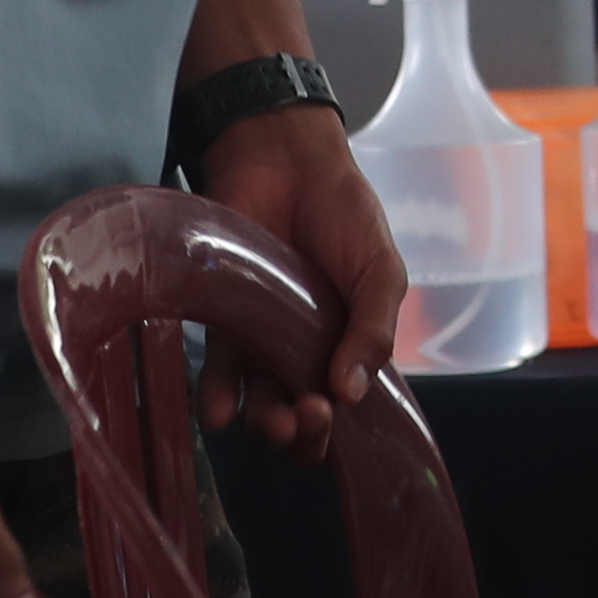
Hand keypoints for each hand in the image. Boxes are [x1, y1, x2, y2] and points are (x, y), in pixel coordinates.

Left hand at [193, 104, 400, 455]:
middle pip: (296, 425)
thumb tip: (352, 392)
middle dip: (299, 436)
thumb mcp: (381, 271)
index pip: (343, 419)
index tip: (330, 410)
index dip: (335, 434)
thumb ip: (374, 330)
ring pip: (256, 407)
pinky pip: (216, 373)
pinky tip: (221, 409)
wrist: (287, 161)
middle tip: (301, 413)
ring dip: (261, 424)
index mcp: (348, 351)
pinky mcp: (224, 323)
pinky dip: (216, 398)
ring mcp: (261, 343)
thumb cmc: (345, 213)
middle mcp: (303, 357)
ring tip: (267, 415)